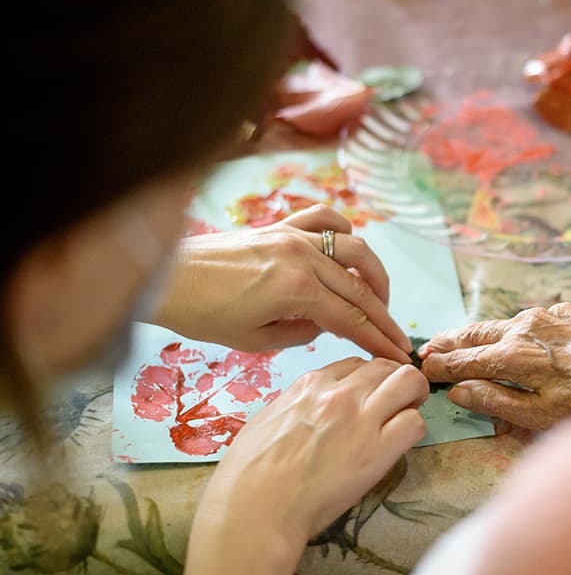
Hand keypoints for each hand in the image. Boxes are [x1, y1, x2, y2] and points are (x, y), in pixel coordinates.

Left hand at [150, 204, 412, 361]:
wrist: (165, 278)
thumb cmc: (202, 315)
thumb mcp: (255, 340)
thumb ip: (300, 333)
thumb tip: (324, 324)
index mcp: (296, 290)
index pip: (351, 319)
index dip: (379, 340)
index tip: (399, 357)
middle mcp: (302, 257)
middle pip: (360, 288)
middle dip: (385, 317)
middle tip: (400, 339)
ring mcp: (293, 235)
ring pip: (355, 249)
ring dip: (375, 275)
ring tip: (379, 298)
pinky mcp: (281, 225)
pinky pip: (325, 219)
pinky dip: (344, 232)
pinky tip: (347, 251)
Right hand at [186, 357, 428, 573]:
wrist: (254, 509)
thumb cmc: (248, 474)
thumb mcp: (268, 419)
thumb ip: (296, 405)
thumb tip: (307, 409)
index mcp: (309, 384)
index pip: (355, 364)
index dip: (367, 379)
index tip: (368, 396)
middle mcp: (338, 394)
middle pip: (386, 365)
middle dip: (395, 381)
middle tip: (396, 404)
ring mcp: (359, 419)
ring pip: (409, 382)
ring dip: (413, 397)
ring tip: (405, 416)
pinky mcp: (377, 452)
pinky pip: (414, 423)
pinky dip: (413, 429)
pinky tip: (399, 444)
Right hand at [420, 300, 570, 429]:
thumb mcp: (541, 417)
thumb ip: (495, 402)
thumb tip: (458, 391)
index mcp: (515, 353)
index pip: (464, 357)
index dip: (440, 364)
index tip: (423, 367)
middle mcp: (530, 324)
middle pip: (479, 330)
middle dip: (452, 339)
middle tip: (432, 347)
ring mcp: (556, 312)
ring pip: (510, 321)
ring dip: (487, 333)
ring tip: (469, 341)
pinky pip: (544, 318)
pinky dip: (528, 329)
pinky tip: (529, 341)